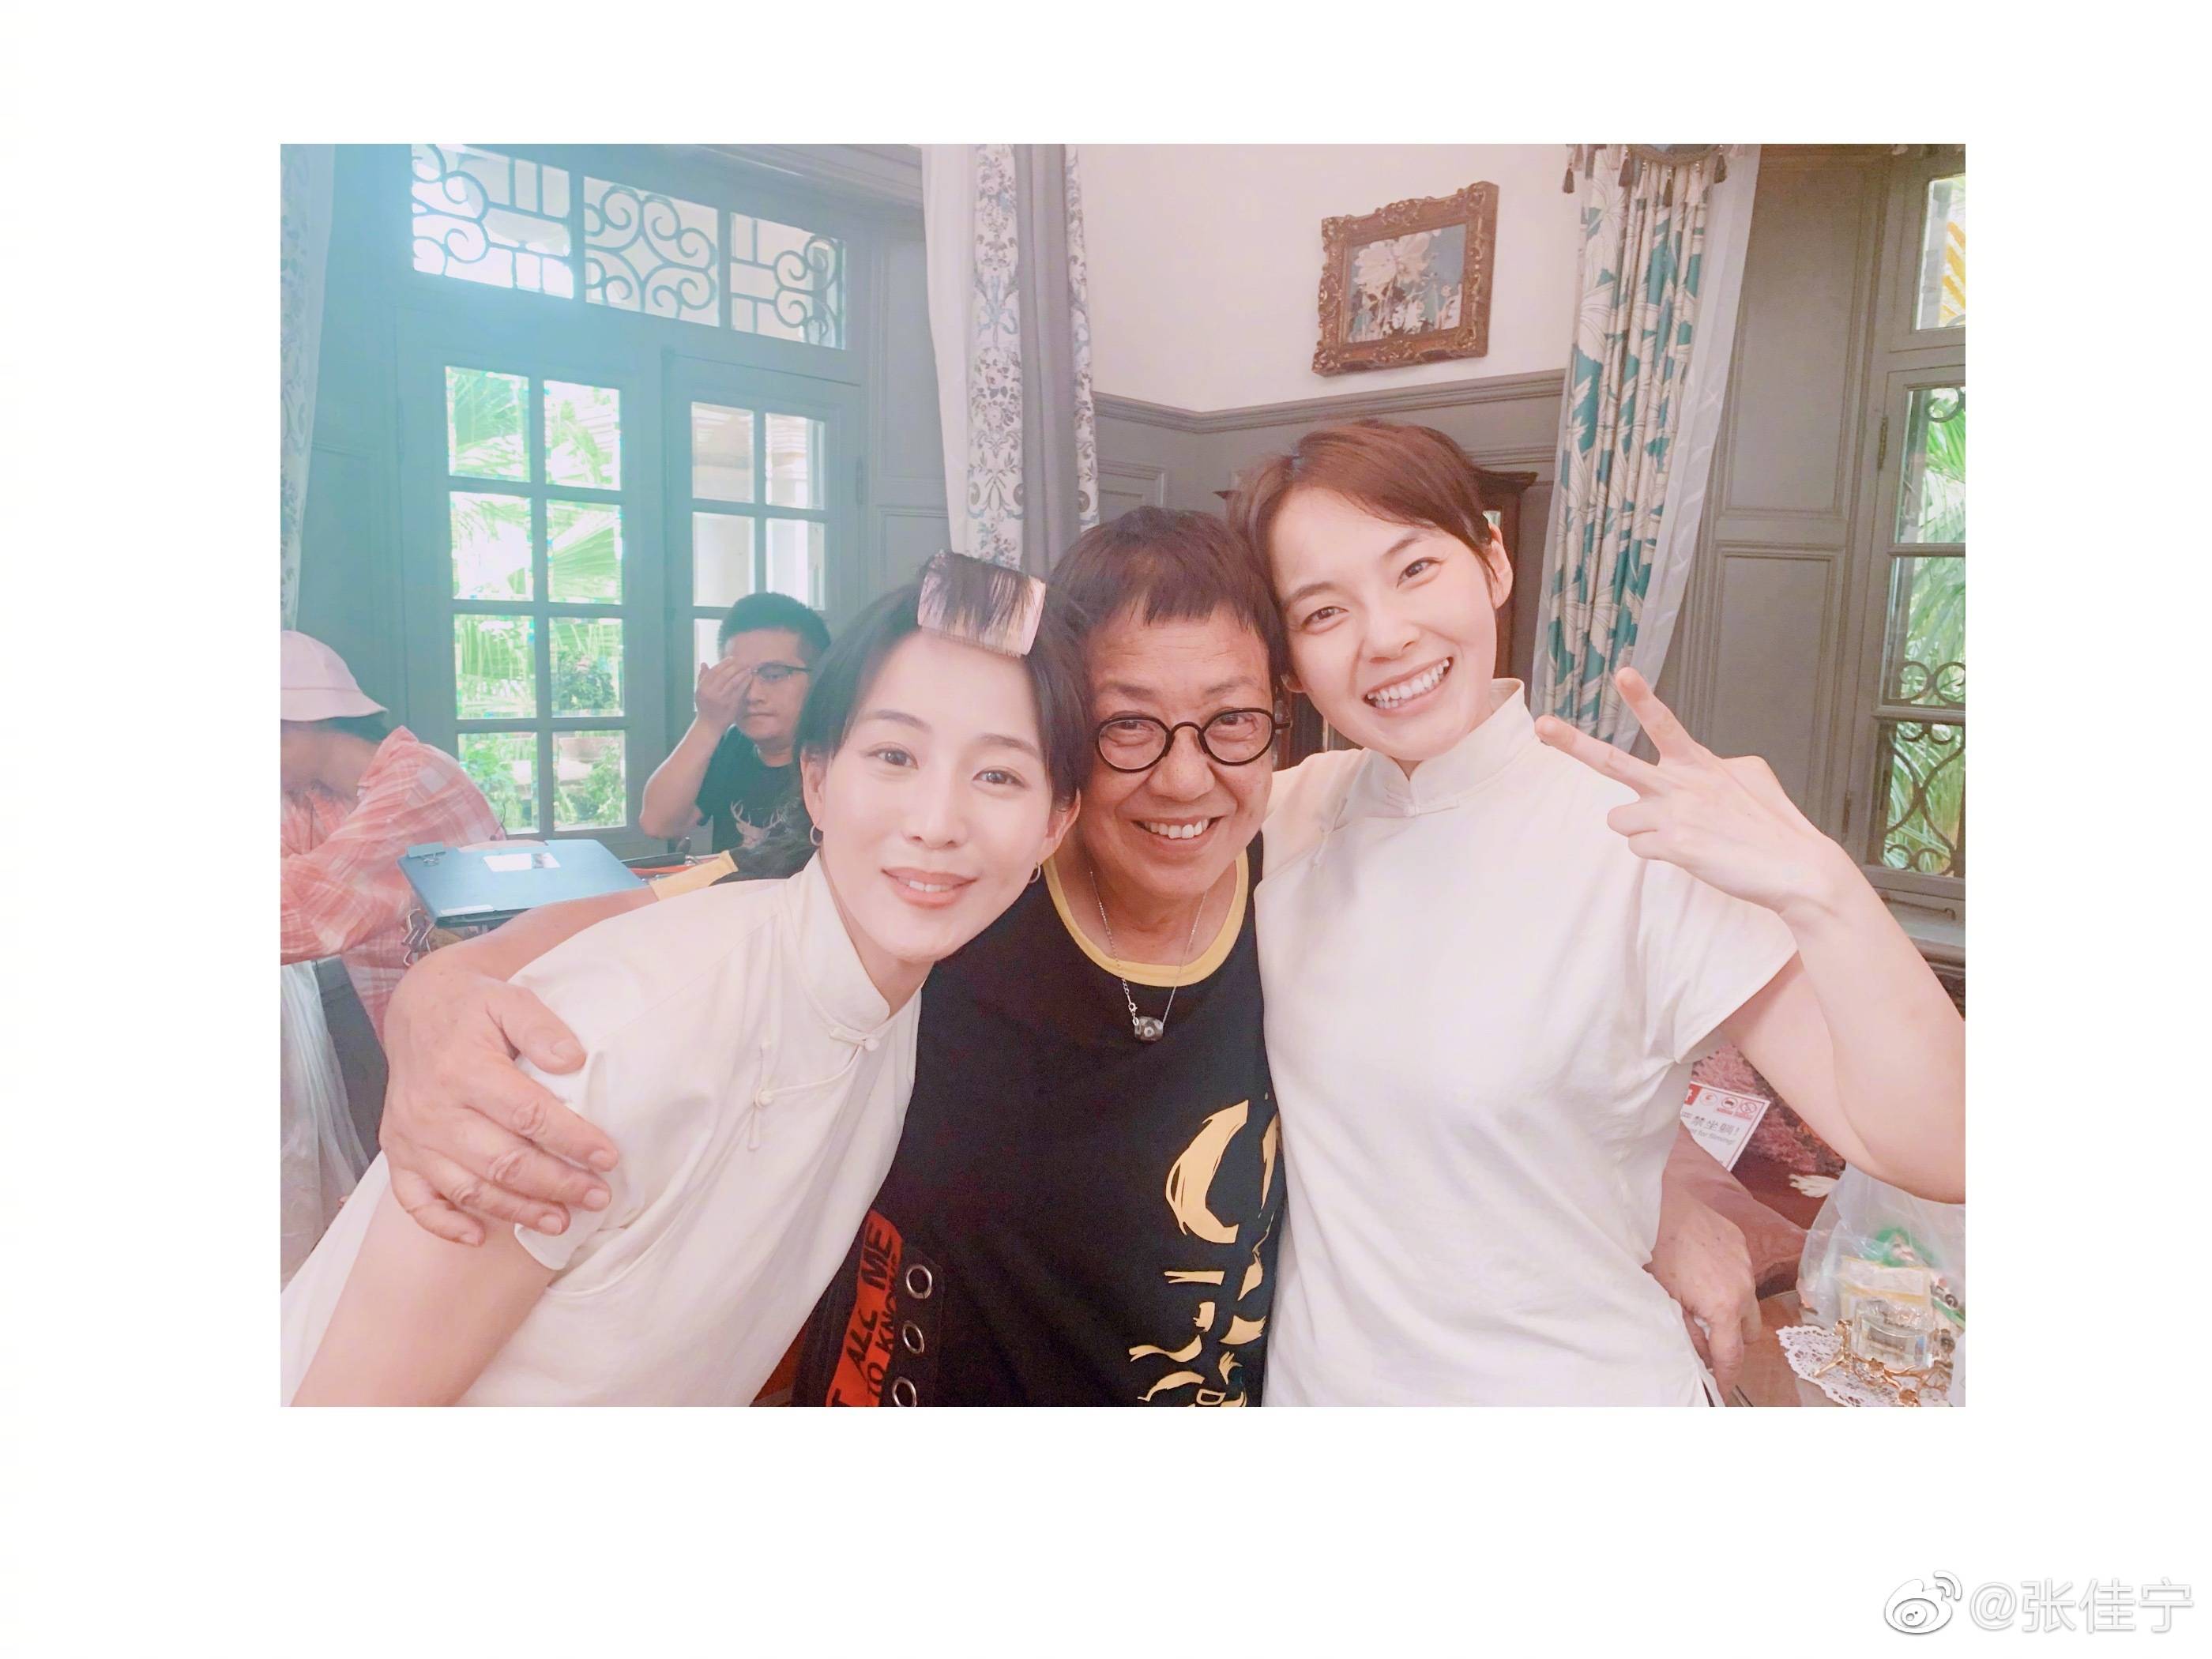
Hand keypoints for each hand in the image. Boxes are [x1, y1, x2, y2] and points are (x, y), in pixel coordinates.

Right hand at [379, 962, 617, 1245]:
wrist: (417, 1009)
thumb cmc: (473, 1008)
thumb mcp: (510, 1000)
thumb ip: (542, 1028)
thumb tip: (574, 1061)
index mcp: (464, 1069)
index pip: (528, 1115)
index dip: (572, 1140)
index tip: (608, 1158)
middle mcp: (434, 1109)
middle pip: (502, 1161)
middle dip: (556, 1185)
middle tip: (597, 1196)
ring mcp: (413, 1136)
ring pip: (468, 1188)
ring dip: (517, 1211)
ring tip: (561, 1221)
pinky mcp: (399, 1153)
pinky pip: (416, 1201)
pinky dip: (445, 1225)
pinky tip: (480, 1237)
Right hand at [694, 656, 752, 733]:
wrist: (709, 725)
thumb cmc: (705, 706)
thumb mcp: (699, 692)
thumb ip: (702, 678)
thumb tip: (704, 663)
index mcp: (703, 688)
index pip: (714, 671)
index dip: (724, 663)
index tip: (732, 659)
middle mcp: (711, 693)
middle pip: (724, 675)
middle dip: (735, 666)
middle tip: (743, 662)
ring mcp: (722, 699)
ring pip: (733, 682)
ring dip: (742, 673)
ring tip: (748, 668)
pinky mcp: (731, 705)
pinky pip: (740, 691)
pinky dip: (745, 682)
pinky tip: (749, 677)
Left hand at [1534, 668, 1853, 917]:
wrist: (1796, 868)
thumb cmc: (1775, 822)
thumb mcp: (1753, 774)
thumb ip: (1716, 763)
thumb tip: (1704, 765)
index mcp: (1699, 762)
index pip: (1664, 723)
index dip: (1642, 697)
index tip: (1623, 672)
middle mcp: (1679, 783)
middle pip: (1613, 761)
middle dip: (1572, 741)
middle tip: (1542, 724)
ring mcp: (1673, 815)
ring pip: (1619, 818)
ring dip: (1639, 828)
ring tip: (1678, 833)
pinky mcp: (1673, 847)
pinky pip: (1638, 848)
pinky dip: (1657, 852)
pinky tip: (1688, 853)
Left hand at [1646, 1185, 1761, 1396]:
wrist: (1659, 1204)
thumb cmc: (1656, 1251)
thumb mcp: (1665, 1301)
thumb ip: (1686, 1335)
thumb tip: (1699, 1360)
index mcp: (1725, 1307)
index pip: (1732, 1357)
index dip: (1725, 1378)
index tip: (1718, 1391)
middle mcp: (1744, 1287)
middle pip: (1748, 1334)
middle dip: (1731, 1344)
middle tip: (1707, 1346)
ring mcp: (1745, 1263)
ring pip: (1749, 1303)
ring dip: (1732, 1313)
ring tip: (1704, 1308)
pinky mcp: (1740, 1243)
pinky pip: (1742, 1274)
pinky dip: (1729, 1283)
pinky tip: (1703, 1275)